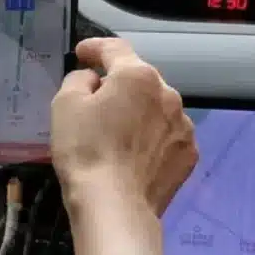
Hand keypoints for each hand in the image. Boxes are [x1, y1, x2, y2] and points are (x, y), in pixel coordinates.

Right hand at [50, 37, 197, 214]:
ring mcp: (184, 126)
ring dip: (139, 110)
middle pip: (139, 78)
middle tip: (96, 97)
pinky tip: (136, 153)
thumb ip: (79, 80)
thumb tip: (94, 80)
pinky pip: (167, 135)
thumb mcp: (65, 105)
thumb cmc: (85, 151)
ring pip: (157, 107)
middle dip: (119, 82)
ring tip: (119, 130)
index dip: (95, 47)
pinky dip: (152, 137)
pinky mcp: (189, 155)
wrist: (115, 207)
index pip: (115, 49)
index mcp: (137, 76)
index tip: (81, 53)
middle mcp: (169, 94)